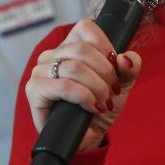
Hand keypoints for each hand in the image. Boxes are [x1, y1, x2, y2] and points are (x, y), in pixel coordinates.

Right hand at [25, 19, 141, 150]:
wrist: (87, 137)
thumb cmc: (99, 107)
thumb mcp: (121, 85)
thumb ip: (129, 68)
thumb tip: (127, 58)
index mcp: (70, 46)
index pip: (86, 27)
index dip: (105, 46)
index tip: (115, 67)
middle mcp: (52, 55)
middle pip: (83, 49)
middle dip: (105, 73)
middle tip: (113, 92)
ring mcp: (40, 71)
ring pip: (74, 67)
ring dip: (97, 87)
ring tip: (104, 102)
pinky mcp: (34, 90)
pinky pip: (64, 86)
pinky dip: (84, 96)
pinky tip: (92, 107)